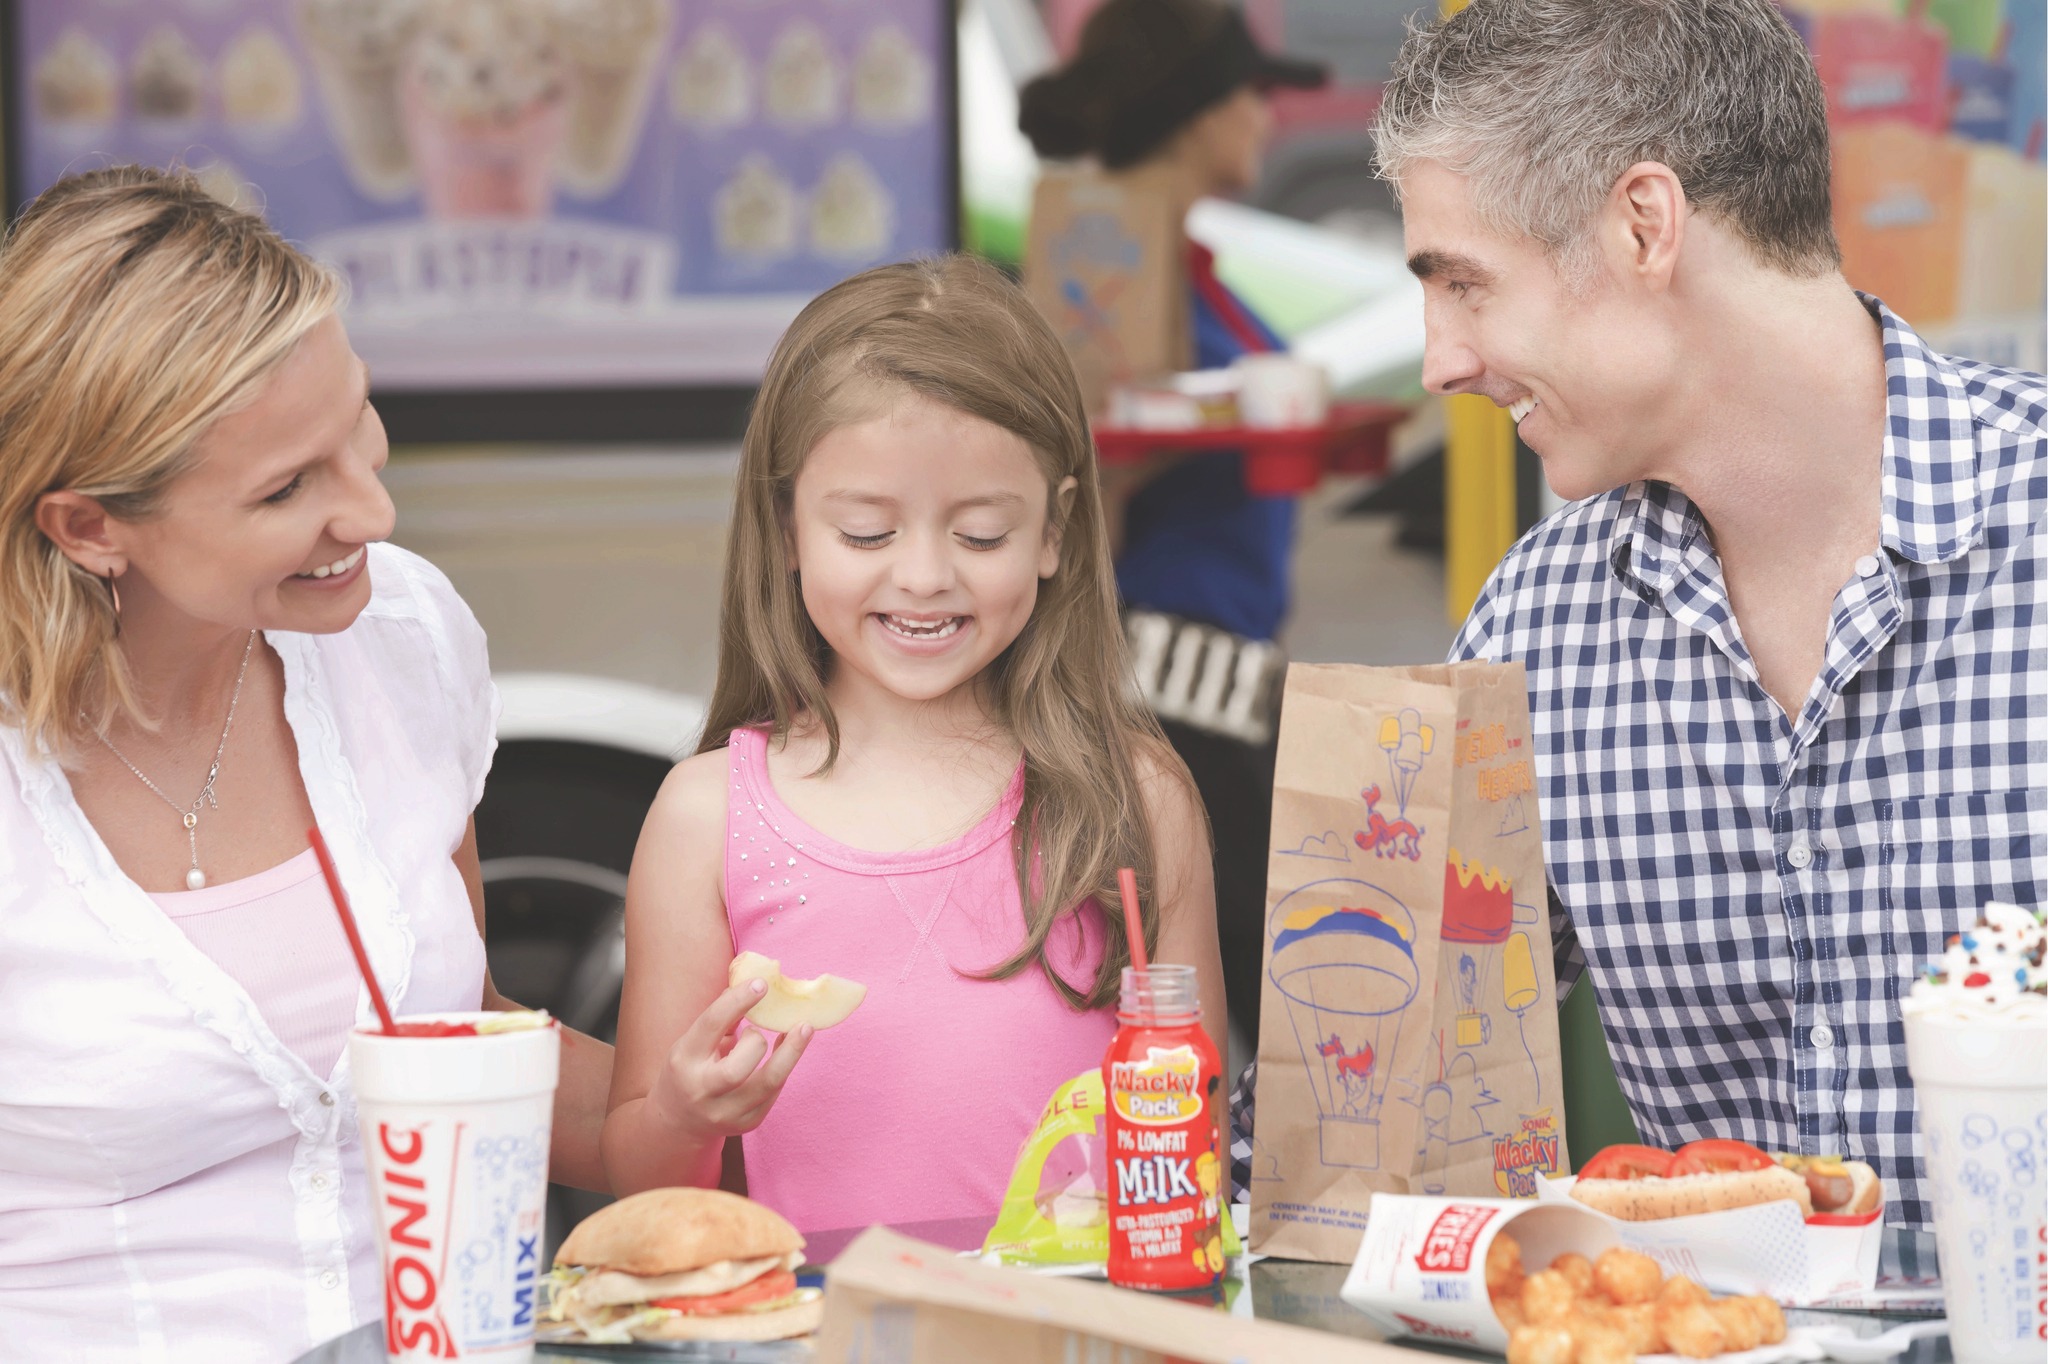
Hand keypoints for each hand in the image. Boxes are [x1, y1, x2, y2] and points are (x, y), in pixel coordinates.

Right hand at [645, 977, 810, 1143]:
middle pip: (738, 1068)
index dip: (737, 1001)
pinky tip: (787, 1051)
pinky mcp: (746, 1123)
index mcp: (684, 1060)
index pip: (711, 1025)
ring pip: (767, 1084)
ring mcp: (725, 1112)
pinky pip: (774, 1093)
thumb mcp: (692, 1042)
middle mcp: (702, 1090)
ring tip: (804, 1028)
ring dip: (790, 1052)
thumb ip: (721, 1018)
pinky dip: (784, 1068)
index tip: (762, 984)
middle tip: (759, 1029)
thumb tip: (754, 983)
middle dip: (757, 1042)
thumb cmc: (689, 1068)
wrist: (676, 1122)